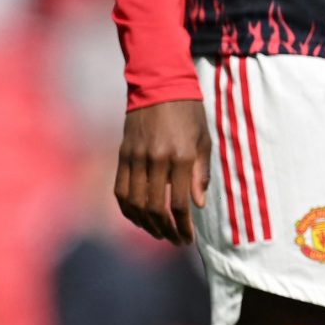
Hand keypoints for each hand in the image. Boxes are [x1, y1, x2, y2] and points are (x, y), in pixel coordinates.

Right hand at [116, 98, 211, 244]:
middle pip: (155, 207)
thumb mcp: (204, 140)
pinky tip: (139, 218)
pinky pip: (120, 190)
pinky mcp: (122, 155)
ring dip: (147, 224)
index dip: (184, 225)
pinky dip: (128, 209)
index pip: (180, 202)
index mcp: (181, 156)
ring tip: (159, 233)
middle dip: (166, 230)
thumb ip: (200, 174)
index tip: (189, 238)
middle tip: (176, 240)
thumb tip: (197, 205)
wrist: (160, 84)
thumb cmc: (189, 113)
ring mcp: (135, 157)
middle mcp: (156, 159)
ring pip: (135, 203)